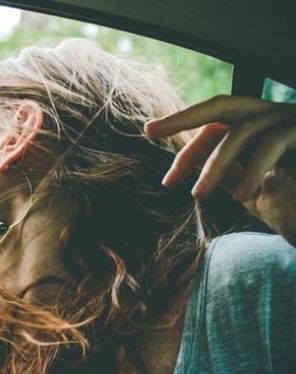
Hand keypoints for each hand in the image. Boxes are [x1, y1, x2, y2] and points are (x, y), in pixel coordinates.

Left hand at [144, 95, 295, 244]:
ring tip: (197, 195)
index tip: (163, 168)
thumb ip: (226, 174)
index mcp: (259, 128)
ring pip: (244, 129)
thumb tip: (190, 167)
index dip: (185, 141)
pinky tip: (242, 196)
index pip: (214, 123)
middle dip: (185, 116)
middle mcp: (277, 117)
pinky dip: (253, 169)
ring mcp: (295, 123)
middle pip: (224, 106)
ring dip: (216, 163)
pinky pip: (274, 144)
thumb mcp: (252, 191)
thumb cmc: (295, 208)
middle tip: (151, 130)